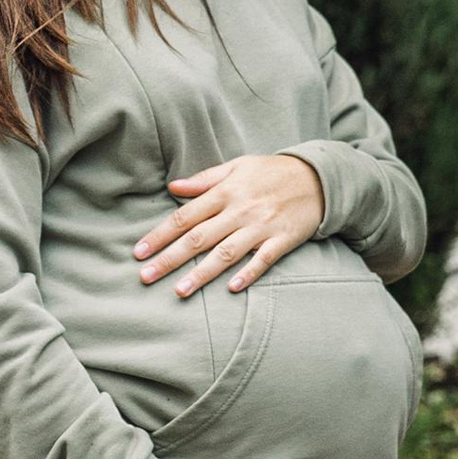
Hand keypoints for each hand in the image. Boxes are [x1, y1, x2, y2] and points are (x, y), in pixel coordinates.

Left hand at [135, 150, 324, 297]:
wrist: (319, 178)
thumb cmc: (271, 173)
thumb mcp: (237, 167)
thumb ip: (204, 179)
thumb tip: (173, 187)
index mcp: (225, 192)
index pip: (185, 216)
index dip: (160, 235)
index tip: (138, 252)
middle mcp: (240, 210)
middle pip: (199, 238)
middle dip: (170, 258)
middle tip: (146, 277)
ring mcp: (262, 226)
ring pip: (226, 253)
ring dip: (201, 273)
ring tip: (179, 291)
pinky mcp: (283, 239)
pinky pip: (263, 259)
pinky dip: (248, 273)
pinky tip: (232, 288)